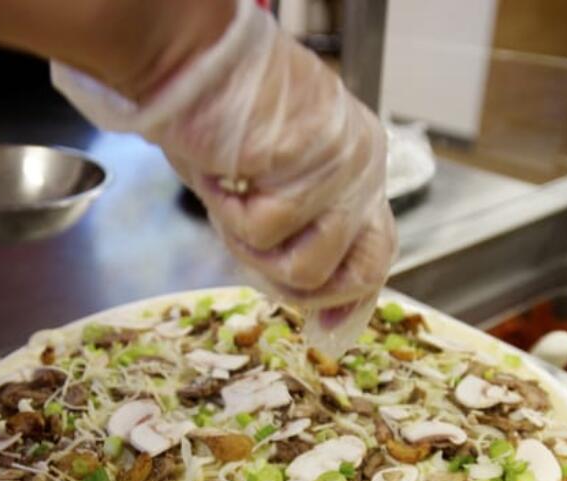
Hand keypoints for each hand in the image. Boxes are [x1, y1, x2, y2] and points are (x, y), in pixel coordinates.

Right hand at [52, 0, 394, 332]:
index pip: (378, 253)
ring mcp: (345, 162)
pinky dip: (232, 211)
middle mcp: (364, 164)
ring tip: (232, 195)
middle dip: (295, 283)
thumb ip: (296, 239)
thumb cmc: (216, 118)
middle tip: (248, 240)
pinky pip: (270, 229)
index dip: (350, 299)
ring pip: (307, 266)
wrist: (188, 60)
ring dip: (253, 244)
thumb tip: (319, 316)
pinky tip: (226, 173)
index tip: (326, 333)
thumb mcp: (267, 189)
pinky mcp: (314, 159)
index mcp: (360, 164)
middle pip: (354, 275)